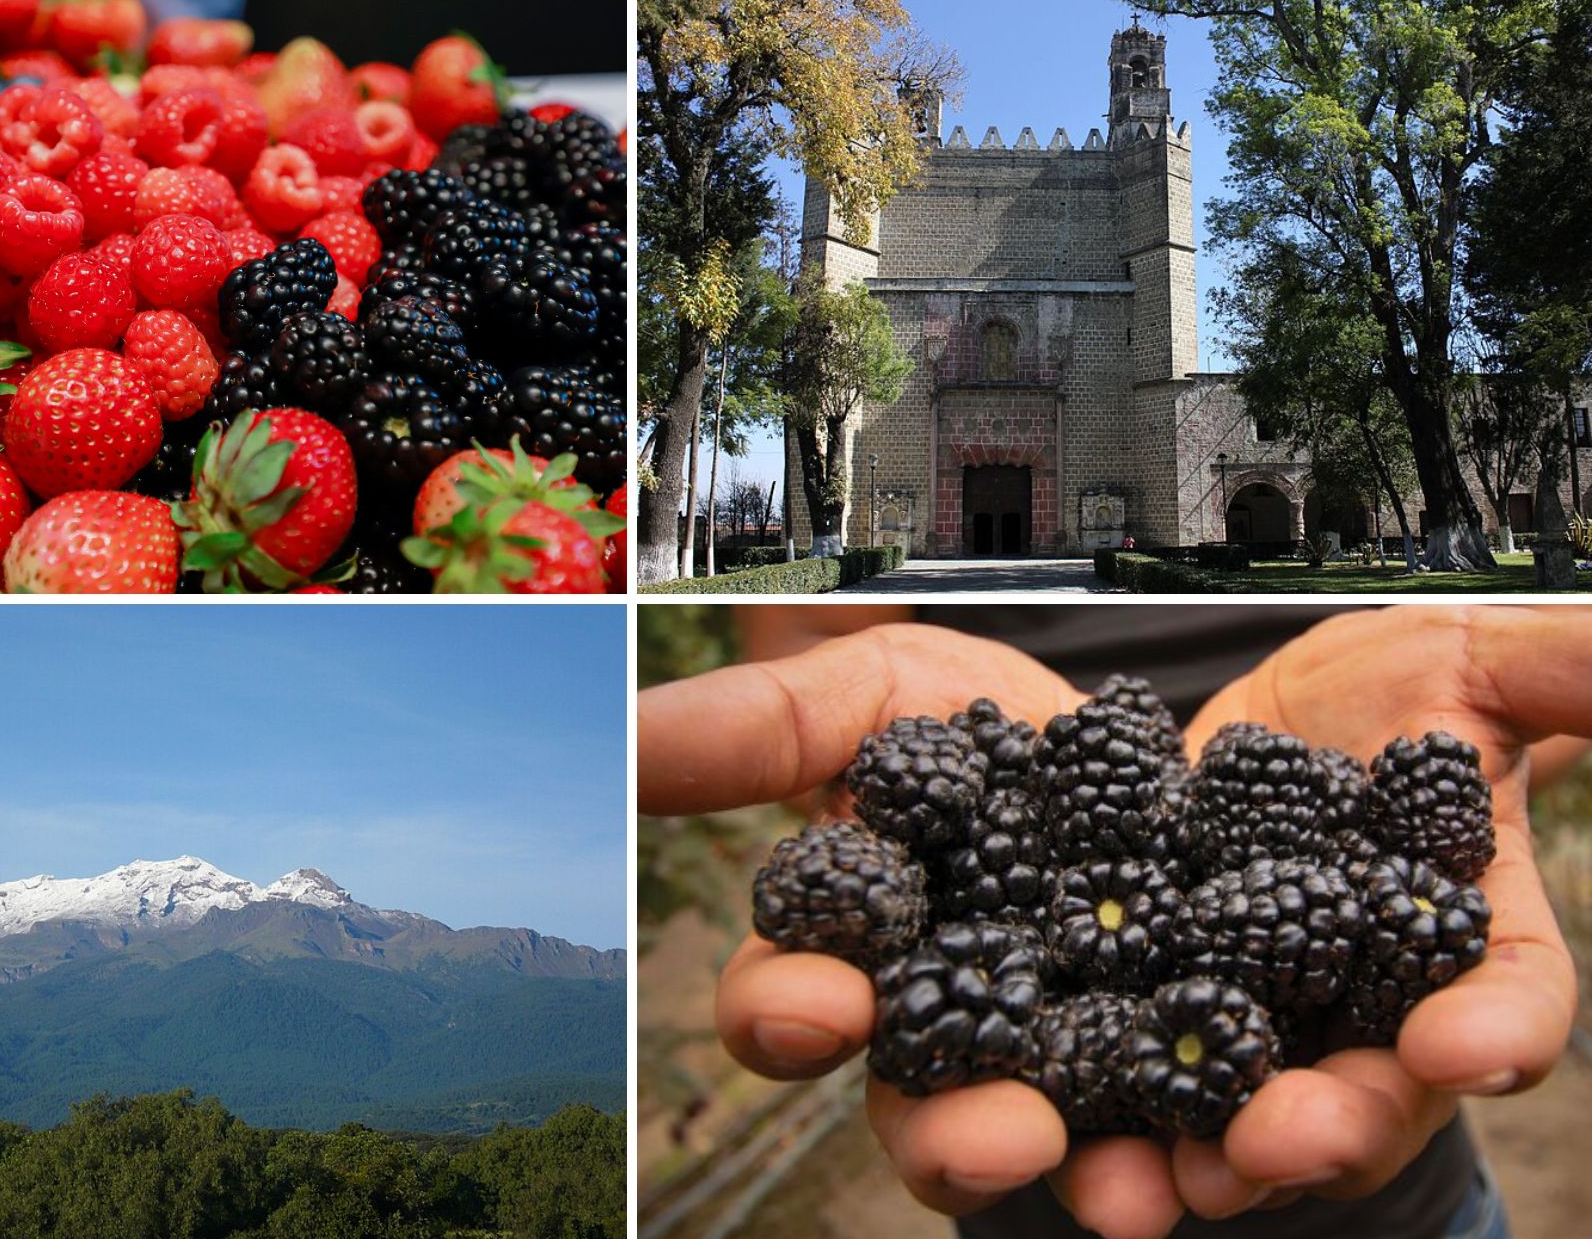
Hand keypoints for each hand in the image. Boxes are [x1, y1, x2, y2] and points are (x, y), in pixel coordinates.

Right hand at [641, 624, 1194, 1238]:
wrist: (1132, 723)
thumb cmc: (971, 717)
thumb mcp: (871, 697)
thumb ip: (758, 730)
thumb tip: (615, 736)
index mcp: (866, 958)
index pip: (795, 1005)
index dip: (789, 1012)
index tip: (813, 1003)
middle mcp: (963, 1033)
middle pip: (933, 1115)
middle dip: (955, 1137)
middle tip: (996, 1139)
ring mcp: (1080, 1054)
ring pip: (1075, 1146)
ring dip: (1099, 1178)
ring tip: (1129, 1193)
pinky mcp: (1204, 1051)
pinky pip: (1217, 1115)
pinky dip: (1243, 1133)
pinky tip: (1269, 1129)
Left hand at [1166, 605, 1585, 1220]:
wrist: (1277, 713)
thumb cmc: (1401, 692)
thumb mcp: (1475, 665)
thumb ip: (1557, 672)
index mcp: (1472, 940)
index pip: (1512, 1002)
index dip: (1497, 1032)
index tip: (1463, 1050)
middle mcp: (1374, 1007)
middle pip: (1371, 1093)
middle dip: (1328, 1125)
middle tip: (1278, 1141)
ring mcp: (1267, 1017)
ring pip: (1250, 1114)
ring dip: (1212, 1154)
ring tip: (1177, 1178)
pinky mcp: (1164, 1001)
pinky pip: (1138, 1072)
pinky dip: (1110, 1113)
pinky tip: (1066, 1138)